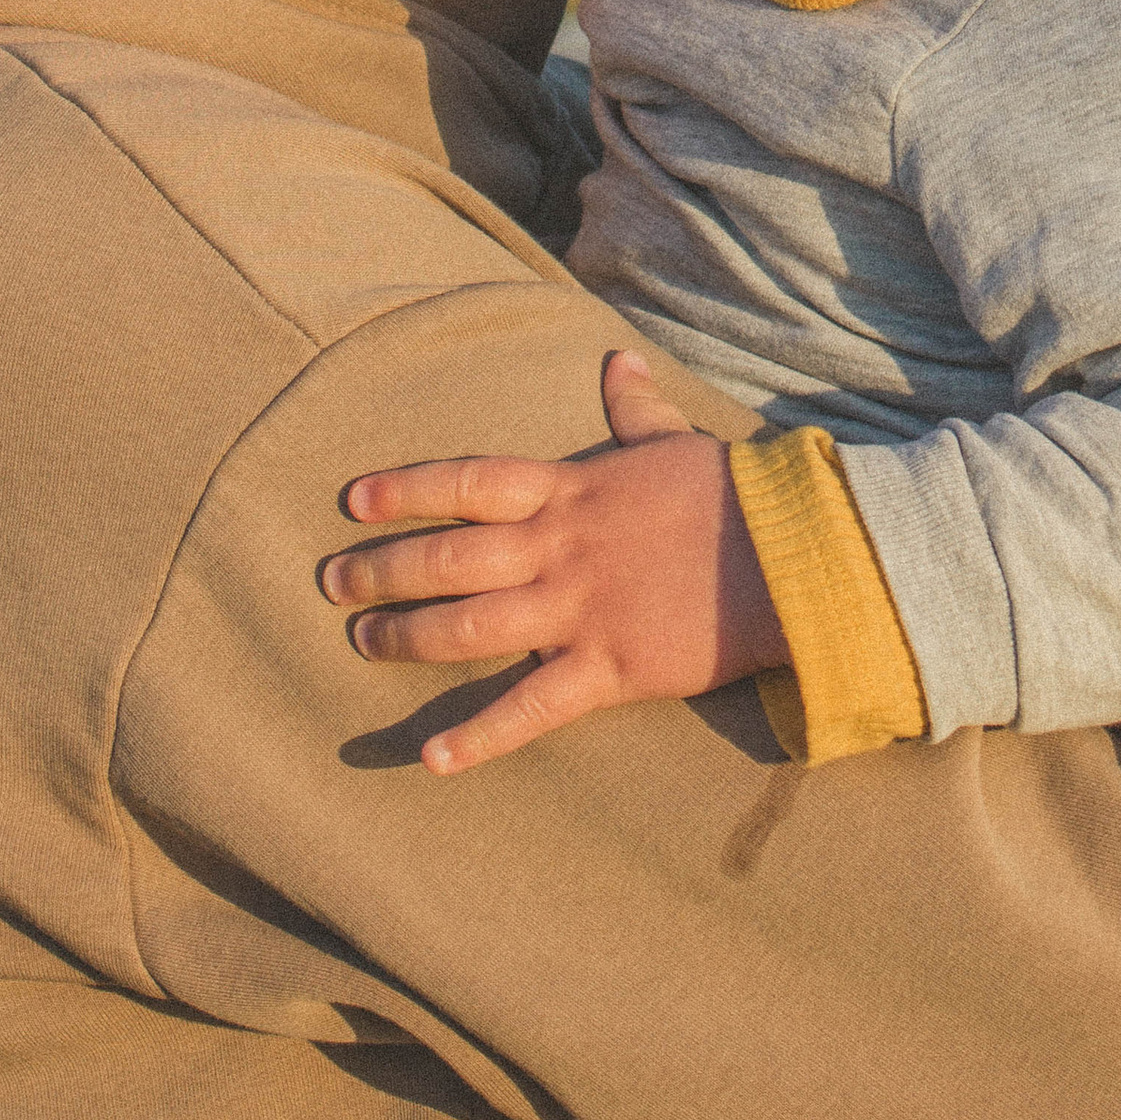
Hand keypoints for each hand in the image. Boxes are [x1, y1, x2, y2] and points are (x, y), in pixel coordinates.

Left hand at [321, 352, 787, 774]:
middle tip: (330, 583)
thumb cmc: (731, 497)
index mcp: (570, 489)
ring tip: (360, 642)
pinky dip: (476, 737)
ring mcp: (578, 609)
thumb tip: (617, 362)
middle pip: (450, 556)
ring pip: (470, 626)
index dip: (406, 489)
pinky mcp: (608, 668)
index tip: (352, 500)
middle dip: (383, 569)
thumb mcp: (671, 443)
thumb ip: (632, 410)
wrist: (790, 555)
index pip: (467, 482)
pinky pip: (529, 709)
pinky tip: (427, 757)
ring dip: (407, 636)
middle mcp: (559, 547)